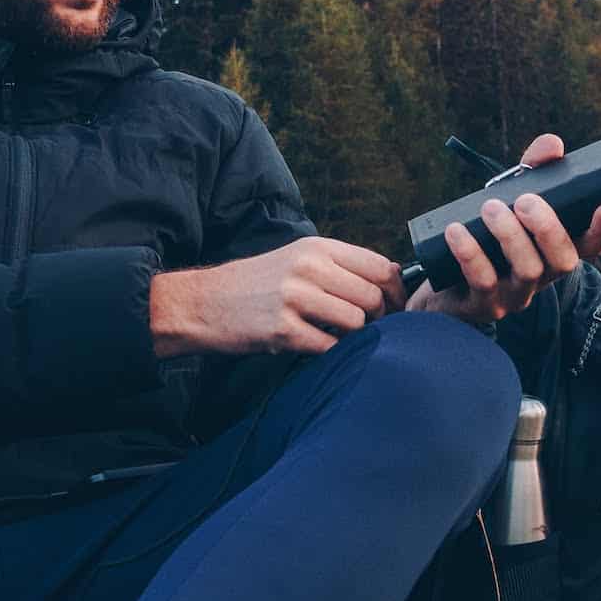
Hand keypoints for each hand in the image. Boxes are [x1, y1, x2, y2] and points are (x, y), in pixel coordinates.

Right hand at [150, 236, 406, 357]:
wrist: (206, 302)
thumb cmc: (258, 283)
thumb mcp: (298, 259)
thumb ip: (340, 266)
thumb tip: (392, 276)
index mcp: (317, 248)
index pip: (379, 266)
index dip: (395, 291)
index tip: (395, 306)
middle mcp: (308, 267)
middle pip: (372, 296)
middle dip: (378, 318)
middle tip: (367, 328)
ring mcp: (295, 298)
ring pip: (356, 321)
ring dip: (353, 336)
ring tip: (336, 335)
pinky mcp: (282, 329)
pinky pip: (329, 346)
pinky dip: (330, 351)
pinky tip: (316, 346)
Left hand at [405, 133, 600, 324]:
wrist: (446, 283)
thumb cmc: (488, 235)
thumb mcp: (510, 200)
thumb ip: (533, 171)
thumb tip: (553, 145)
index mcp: (554, 252)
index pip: (591, 245)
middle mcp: (543, 277)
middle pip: (564, 262)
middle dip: (548, 228)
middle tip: (525, 201)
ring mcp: (516, 295)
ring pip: (528, 271)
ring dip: (511, 236)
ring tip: (490, 208)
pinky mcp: (484, 304)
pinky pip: (483, 281)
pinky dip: (471, 254)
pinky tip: (457, 231)